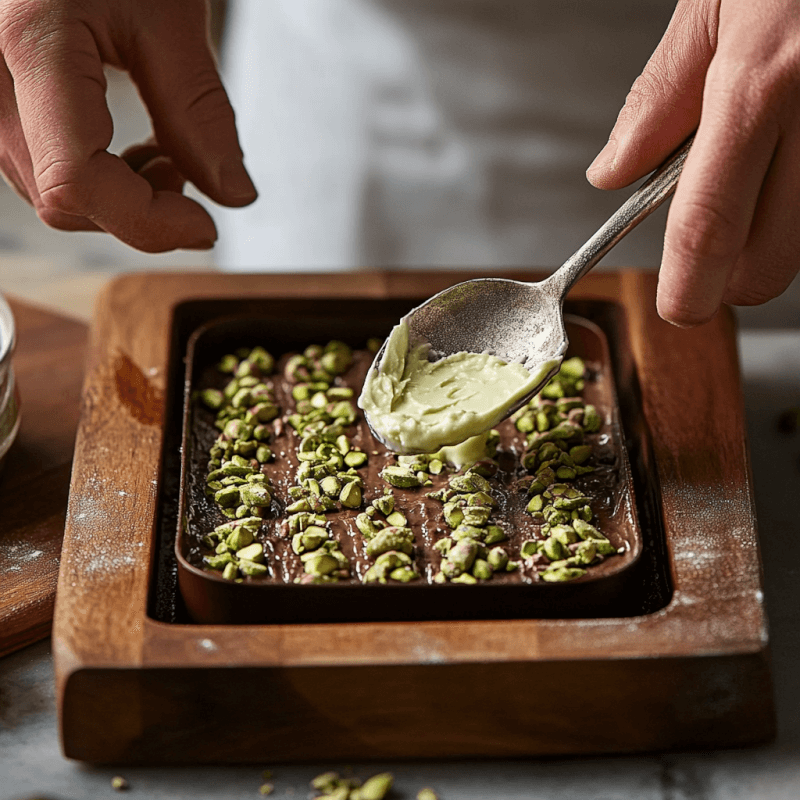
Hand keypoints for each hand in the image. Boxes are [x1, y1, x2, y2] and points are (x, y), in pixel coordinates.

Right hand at [0, 0, 255, 251]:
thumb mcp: (170, 12)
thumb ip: (200, 110)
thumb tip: (235, 195)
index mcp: (32, 40)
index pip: (76, 180)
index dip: (148, 223)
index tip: (207, 227)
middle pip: (63, 198)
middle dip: (142, 210)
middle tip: (192, 173)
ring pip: (50, 191)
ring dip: (122, 198)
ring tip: (169, 155)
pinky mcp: (1, 96)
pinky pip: (41, 165)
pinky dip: (100, 178)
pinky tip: (136, 151)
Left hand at [587, 0, 799, 326]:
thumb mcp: (715, 4)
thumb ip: (659, 98)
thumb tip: (612, 174)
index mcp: (763, 87)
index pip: (708, 231)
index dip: (686, 289)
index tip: (675, 304)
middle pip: (765, 267)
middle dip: (726, 271)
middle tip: (709, 228)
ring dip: (769, 234)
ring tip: (761, 164)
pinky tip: (792, 152)